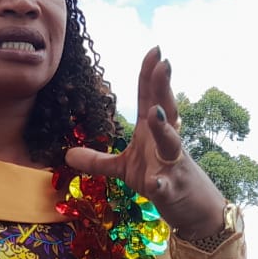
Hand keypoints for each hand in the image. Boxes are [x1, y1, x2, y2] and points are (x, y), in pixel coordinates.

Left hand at [66, 47, 226, 239]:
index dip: (150, 74)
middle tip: (164, 64)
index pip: (150, 97)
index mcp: (151, 130)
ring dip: (163, 129)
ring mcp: (170, 163)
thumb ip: (97, 160)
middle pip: (165, 109)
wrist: (190, 208)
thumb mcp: (124, 168)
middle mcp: (164, 141)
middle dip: (164, 88)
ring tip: (154, 115)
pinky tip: (155, 183)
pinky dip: (160, 183)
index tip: (154, 50)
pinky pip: (165, 185)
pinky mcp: (171, 188)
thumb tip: (68, 155)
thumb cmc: (158, 178)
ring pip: (170, 142)